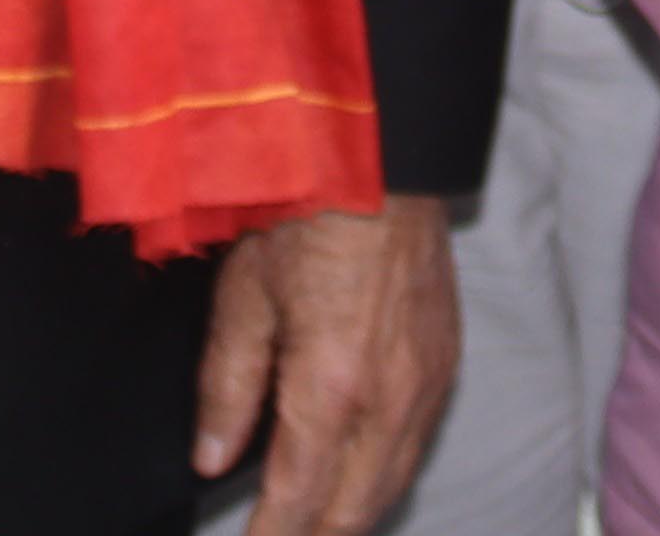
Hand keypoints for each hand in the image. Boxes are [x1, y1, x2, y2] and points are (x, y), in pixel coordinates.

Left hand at [193, 194, 456, 535]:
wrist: (384, 160)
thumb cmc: (308, 211)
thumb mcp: (243, 297)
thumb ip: (227, 388)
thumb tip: (213, 457)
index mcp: (331, 388)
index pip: (298, 499)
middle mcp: (389, 400)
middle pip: (353, 511)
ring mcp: (427, 385)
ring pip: (391, 485)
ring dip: (351, 514)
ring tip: (312, 522)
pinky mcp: (446, 365)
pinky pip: (416, 446)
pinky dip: (383, 475)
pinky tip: (356, 471)